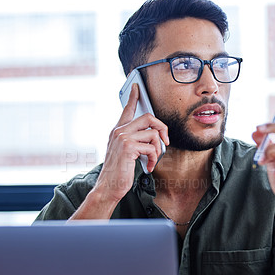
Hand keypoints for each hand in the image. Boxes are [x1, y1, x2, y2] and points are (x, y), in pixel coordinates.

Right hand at [93, 83, 168, 203]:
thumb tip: (155, 137)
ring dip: (158, 150)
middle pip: (148, 117)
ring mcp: (123, 137)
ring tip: (153, 160)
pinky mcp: (128, 147)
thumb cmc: (118, 172)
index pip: (127, 109)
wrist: (108, 187)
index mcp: (118, 131)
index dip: (133, 97)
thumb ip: (135, 141)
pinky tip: (149, 167)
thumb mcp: (125, 153)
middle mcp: (119, 131)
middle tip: (165, 141)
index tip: (137, 87)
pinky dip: (154, 159)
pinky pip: (151, 147)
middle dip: (162, 128)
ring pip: (153, 134)